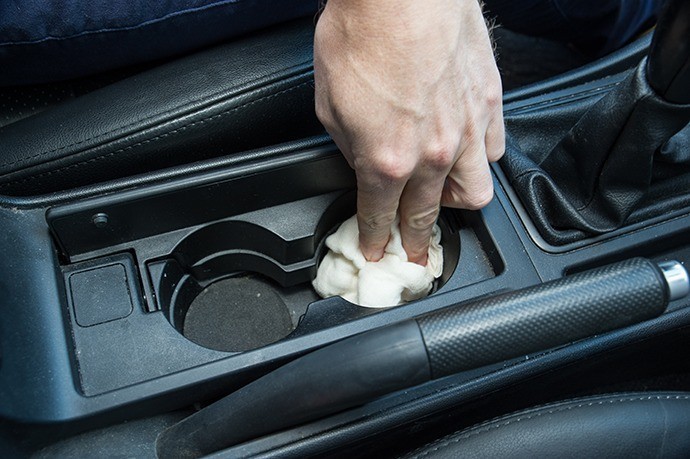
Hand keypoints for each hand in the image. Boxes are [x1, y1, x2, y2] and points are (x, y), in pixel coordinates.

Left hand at [314, 0, 504, 264]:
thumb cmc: (362, 32)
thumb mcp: (328, 104)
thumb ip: (348, 146)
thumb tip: (361, 160)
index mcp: (386, 160)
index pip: (380, 218)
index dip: (375, 241)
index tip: (376, 251)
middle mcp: (433, 154)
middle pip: (428, 216)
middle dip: (416, 241)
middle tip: (412, 250)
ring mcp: (467, 130)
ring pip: (474, 194)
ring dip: (454, 206)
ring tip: (442, 201)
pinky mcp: (489, 102)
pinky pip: (494, 152)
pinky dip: (480, 162)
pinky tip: (468, 155)